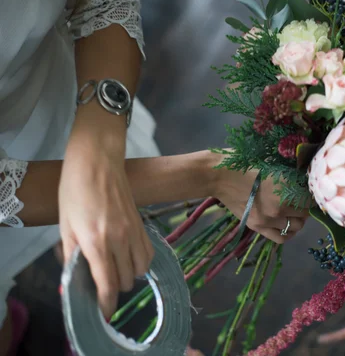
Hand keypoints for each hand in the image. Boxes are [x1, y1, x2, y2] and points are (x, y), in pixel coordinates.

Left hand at [59, 142, 153, 318]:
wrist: (97, 162)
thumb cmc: (74, 191)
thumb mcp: (65, 226)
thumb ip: (72, 256)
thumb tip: (74, 283)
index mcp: (96, 242)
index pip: (107, 284)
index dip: (106, 304)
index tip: (104, 312)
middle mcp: (120, 240)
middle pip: (125, 280)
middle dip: (114, 288)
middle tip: (101, 283)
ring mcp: (134, 232)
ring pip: (141, 269)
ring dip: (129, 276)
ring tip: (115, 270)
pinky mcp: (143, 224)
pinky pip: (149, 253)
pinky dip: (141, 262)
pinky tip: (129, 257)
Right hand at [215, 168, 308, 242]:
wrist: (219, 175)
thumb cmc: (245, 163)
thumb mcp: (273, 165)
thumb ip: (290, 176)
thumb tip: (306, 182)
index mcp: (286, 185)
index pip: (311, 197)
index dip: (312, 193)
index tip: (308, 190)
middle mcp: (281, 205)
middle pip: (306, 212)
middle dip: (306, 206)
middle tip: (301, 200)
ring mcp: (269, 219)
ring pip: (297, 226)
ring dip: (298, 219)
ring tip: (293, 212)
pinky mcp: (258, 226)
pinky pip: (281, 237)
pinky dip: (288, 233)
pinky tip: (286, 225)